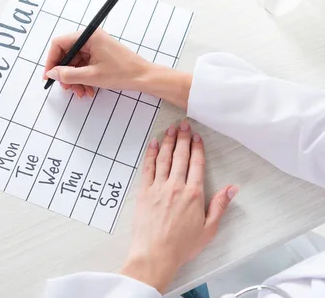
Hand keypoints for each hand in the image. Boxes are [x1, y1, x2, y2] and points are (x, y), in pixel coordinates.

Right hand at [43, 28, 192, 108]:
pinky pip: (84, 67)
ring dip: (75, 80)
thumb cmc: (123, 73)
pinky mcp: (99, 56)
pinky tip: (88, 90)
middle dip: (65, 74)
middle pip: (67, 55)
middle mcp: (91, 39)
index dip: (51, 60)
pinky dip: (83, 79)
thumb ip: (68, 75)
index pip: (60, 43)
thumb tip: (52, 73)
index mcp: (89, 36)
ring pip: (75, 64)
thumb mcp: (91, 76)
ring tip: (81, 93)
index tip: (49, 76)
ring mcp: (95, 47)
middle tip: (66, 88)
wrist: (144, 78)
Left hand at [120, 119, 238, 292]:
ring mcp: (158, 187)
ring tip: (171, 128)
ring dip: (168, 141)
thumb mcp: (209, 229)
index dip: (197, 148)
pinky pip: (147, 168)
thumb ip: (220, 206)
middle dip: (183, 138)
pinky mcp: (144, 191)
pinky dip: (151, 154)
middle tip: (184, 124)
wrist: (155, 254)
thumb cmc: (182, 245)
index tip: (197, 136)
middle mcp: (176, 186)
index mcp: (194, 194)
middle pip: (180, 156)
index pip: (196, 164)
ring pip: (164, 158)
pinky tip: (154, 144)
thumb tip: (232, 188)